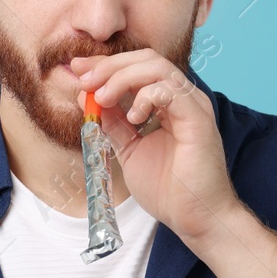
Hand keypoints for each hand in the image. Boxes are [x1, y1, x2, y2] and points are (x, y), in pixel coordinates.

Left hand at [71, 50, 242, 244]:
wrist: (193, 218)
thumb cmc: (168, 189)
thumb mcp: (129, 149)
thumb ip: (113, 123)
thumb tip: (88, 98)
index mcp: (167, 103)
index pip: (136, 67)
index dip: (105, 64)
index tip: (78, 68)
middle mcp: (182, 98)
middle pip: (146, 59)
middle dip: (109, 65)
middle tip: (85, 81)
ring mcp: (192, 106)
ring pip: (157, 67)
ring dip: (122, 77)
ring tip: (102, 98)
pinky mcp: (198, 119)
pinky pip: (171, 91)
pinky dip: (145, 96)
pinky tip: (133, 117)